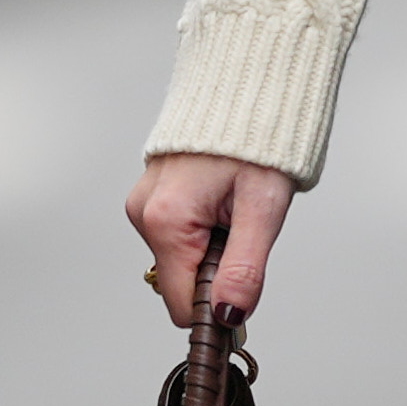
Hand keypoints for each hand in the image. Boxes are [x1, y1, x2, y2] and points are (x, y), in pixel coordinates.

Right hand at [133, 151, 297, 324]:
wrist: (247, 91)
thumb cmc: (256, 140)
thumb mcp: (262, 208)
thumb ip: (244, 268)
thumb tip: (229, 314)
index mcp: (166, 219)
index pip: (182, 305)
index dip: (217, 305)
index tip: (243, 285)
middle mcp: (145, 213)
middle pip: (180, 282)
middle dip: (215, 270)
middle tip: (242, 229)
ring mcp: (144, 204)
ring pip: (180, 259)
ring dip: (210, 248)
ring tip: (232, 208)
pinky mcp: (151, 197)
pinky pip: (176, 235)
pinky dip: (201, 230)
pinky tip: (218, 201)